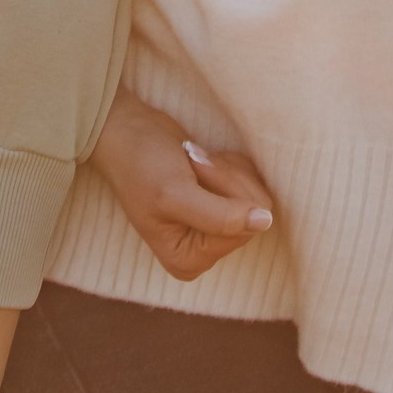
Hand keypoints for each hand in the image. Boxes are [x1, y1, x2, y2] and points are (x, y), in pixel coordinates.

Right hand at [91, 85, 275, 282]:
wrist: (127, 130)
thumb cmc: (142, 164)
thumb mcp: (175, 194)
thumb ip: (220, 217)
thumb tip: (265, 223)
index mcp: (189, 261)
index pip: (244, 229)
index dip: (226, 193)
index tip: (193, 169)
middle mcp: (204, 250)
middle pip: (253, 211)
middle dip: (225, 178)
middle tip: (192, 162)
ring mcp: (214, 227)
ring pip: (254, 194)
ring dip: (225, 168)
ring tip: (191, 161)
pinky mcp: (221, 204)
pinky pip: (250, 181)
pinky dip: (228, 163)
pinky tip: (200, 160)